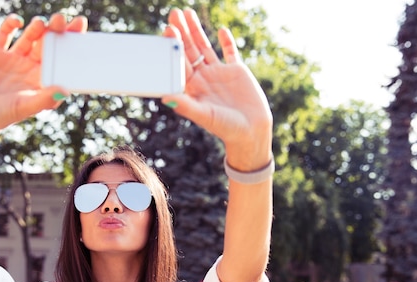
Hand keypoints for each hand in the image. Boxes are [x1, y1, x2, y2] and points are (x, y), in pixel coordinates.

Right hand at [0, 14, 87, 138]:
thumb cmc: (3, 116)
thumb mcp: (25, 107)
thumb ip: (44, 99)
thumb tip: (65, 91)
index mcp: (42, 79)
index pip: (61, 57)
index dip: (70, 42)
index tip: (79, 26)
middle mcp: (30, 66)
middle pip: (47, 43)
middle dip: (55, 30)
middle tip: (61, 19)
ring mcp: (13, 58)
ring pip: (29, 37)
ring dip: (37, 27)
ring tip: (41, 23)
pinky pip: (5, 33)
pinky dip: (11, 24)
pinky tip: (17, 22)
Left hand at [163, 9, 272, 168]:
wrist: (251, 132)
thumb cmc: (225, 128)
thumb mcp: (204, 116)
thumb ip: (186, 105)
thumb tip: (165, 98)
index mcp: (193, 88)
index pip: (180, 63)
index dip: (174, 47)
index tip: (167, 30)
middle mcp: (203, 78)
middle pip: (189, 51)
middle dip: (182, 32)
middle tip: (173, 14)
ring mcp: (219, 73)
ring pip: (205, 47)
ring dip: (196, 31)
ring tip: (188, 13)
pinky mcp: (237, 71)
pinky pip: (230, 53)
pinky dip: (226, 41)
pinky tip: (220, 30)